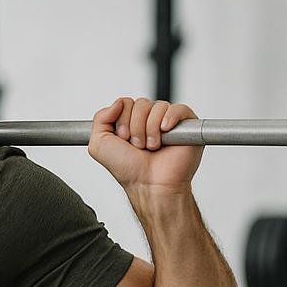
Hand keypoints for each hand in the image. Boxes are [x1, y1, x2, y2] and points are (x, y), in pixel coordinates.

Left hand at [87, 97, 201, 194]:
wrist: (149, 184)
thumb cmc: (128, 169)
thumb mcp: (99, 144)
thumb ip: (100, 118)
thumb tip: (118, 102)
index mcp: (131, 122)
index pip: (125, 103)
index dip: (122, 120)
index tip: (123, 140)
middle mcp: (149, 120)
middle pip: (141, 103)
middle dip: (135, 127)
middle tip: (138, 146)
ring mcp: (168, 122)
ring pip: (157, 106)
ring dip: (150, 129)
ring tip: (151, 147)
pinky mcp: (187, 125)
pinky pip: (178, 109)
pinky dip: (169, 118)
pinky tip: (165, 132)